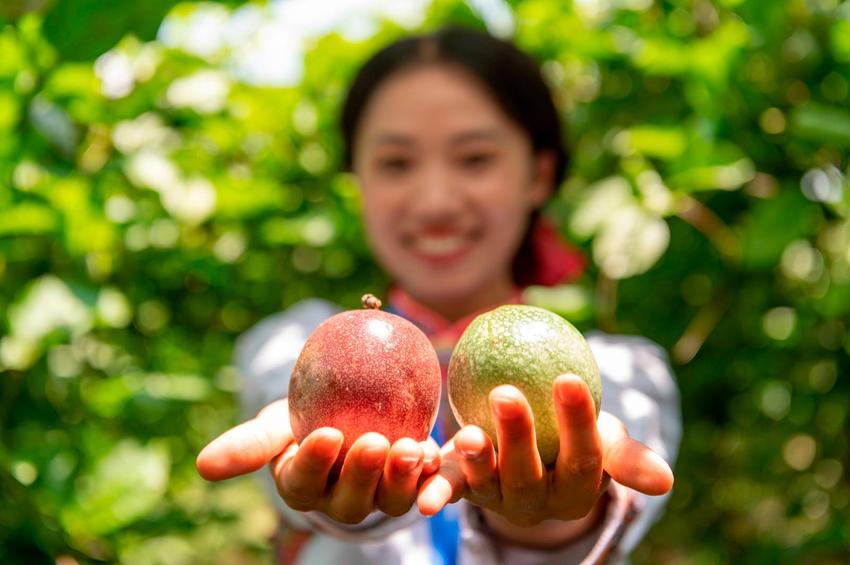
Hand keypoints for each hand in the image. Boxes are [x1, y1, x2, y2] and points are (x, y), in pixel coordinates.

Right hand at [196, 399, 440, 522]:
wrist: (343, 409)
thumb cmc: (300, 416)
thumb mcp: (274, 424)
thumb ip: (248, 444)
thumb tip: (200, 467)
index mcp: (300, 486)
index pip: (304, 480)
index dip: (315, 461)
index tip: (326, 434)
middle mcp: (336, 501)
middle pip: (350, 498)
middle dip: (363, 472)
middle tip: (376, 442)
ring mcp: (375, 496)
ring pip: (389, 499)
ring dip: (402, 477)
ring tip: (412, 448)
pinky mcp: (407, 484)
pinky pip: (421, 487)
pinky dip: (429, 474)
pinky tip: (435, 452)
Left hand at [416, 375, 673, 528]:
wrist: (540, 450)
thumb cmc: (576, 435)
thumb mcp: (607, 441)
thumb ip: (628, 457)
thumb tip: (666, 482)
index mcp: (577, 491)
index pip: (582, 457)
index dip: (577, 422)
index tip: (568, 378)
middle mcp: (537, 503)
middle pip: (529, 474)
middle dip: (518, 437)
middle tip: (505, 393)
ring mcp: (499, 499)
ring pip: (487, 482)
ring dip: (476, 458)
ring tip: (466, 432)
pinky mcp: (466, 490)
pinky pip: (449, 487)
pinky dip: (435, 484)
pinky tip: (422, 463)